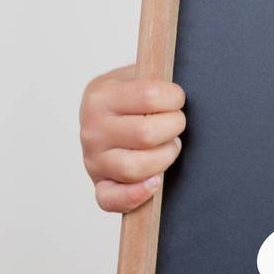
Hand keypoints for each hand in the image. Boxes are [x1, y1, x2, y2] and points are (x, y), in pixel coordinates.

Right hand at [80, 62, 186, 212]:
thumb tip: (181, 85)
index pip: (149, 96)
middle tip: (176, 123)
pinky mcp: (99, 184)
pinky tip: (155, 182)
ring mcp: (93, 160)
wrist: (100, 113)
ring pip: (135, 167)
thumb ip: (152, 77)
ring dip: (164, 157)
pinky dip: (136, 195)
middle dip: (174, 127)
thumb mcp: (133, 74)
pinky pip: (112, 199)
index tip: (177, 99)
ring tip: (169, 146)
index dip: (174, 98)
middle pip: (146, 134)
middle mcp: (92, 130)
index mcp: (100, 96)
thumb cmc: (126, 95)